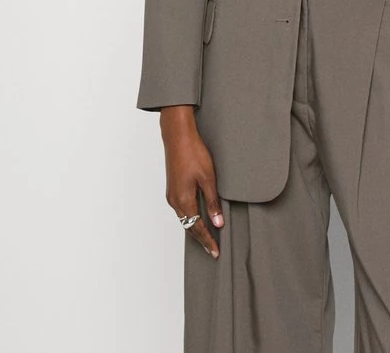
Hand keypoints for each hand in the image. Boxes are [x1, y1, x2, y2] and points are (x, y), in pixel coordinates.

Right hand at [160, 105, 223, 258]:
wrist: (178, 136)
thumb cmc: (194, 154)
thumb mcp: (208, 178)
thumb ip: (212, 202)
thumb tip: (218, 223)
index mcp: (183, 200)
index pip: (197, 228)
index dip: (207, 241)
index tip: (215, 252)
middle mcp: (174, 201)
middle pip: (189, 226)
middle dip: (201, 239)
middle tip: (213, 249)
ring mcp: (171, 195)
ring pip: (184, 218)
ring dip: (195, 228)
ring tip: (208, 237)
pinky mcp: (172, 188)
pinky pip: (181, 210)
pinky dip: (190, 217)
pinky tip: (198, 217)